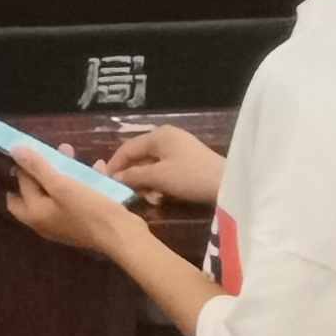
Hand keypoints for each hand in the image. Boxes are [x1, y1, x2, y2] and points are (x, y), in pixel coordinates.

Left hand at [2, 143, 152, 258]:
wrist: (124, 235)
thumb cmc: (89, 210)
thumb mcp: (61, 185)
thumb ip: (37, 168)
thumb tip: (14, 151)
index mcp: (33, 214)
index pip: (19, 187)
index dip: (22, 168)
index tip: (30, 149)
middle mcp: (44, 221)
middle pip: (35, 190)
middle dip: (42, 169)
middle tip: (50, 152)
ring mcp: (64, 223)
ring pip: (57, 192)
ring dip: (63, 172)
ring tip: (70, 152)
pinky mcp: (82, 221)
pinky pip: (77, 197)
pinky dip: (82, 182)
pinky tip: (96, 167)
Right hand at [103, 125, 228, 208]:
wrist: (229, 185)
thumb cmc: (190, 176)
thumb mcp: (157, 177)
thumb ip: (132, 175)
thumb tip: (114, 177)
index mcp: (158, 135)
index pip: (127, 149)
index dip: (114, 166)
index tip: (105, 183)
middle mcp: (167, 139)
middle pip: (140, 159)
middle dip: (134, 178)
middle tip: (132, 195)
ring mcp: (180, 150)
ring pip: (153, 167)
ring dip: (148, 184)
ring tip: (151, 200)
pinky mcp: (189, 163)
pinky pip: (166, 172)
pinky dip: (160, 184)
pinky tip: (162, 198)